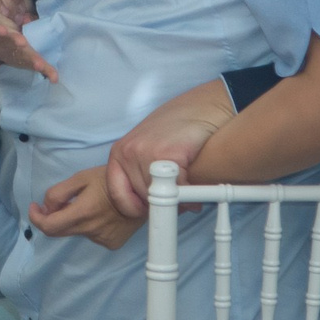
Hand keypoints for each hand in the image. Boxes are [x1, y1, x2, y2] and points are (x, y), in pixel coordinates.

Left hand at [29, 167, 143, 249]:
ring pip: (77, 232)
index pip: (49, 227)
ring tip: (88, 204)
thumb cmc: (111, 179)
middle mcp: (91, 230)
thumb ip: (59, 193)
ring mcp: (102, 239)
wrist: (144, 190)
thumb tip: (48, 207)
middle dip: (51, 218)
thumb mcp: (82, 177)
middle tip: (53, 206)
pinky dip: (90, 225)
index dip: (36, 218)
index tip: (35, 207)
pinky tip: (101, 214)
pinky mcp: (112, 243)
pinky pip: (92, 236)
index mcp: (82, 213)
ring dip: (74, 220)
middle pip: (59, 232)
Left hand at [103, 80, 234, 220]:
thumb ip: (140, 172)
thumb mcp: (147, 146)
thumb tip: (145, 207)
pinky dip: (190, 193)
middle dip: (160, 203)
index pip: (116, 194)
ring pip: (158, 195)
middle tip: (176, 201)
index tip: (148, 211)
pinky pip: (178, 188)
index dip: (134, 207)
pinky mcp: (168, 154)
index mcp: (119, 152)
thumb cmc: (176, 128)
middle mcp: (128, 152)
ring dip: (176, 199)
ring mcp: (146, 153)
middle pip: (141, 197)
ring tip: (187, 193)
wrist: (203, 108)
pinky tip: (195, 186)